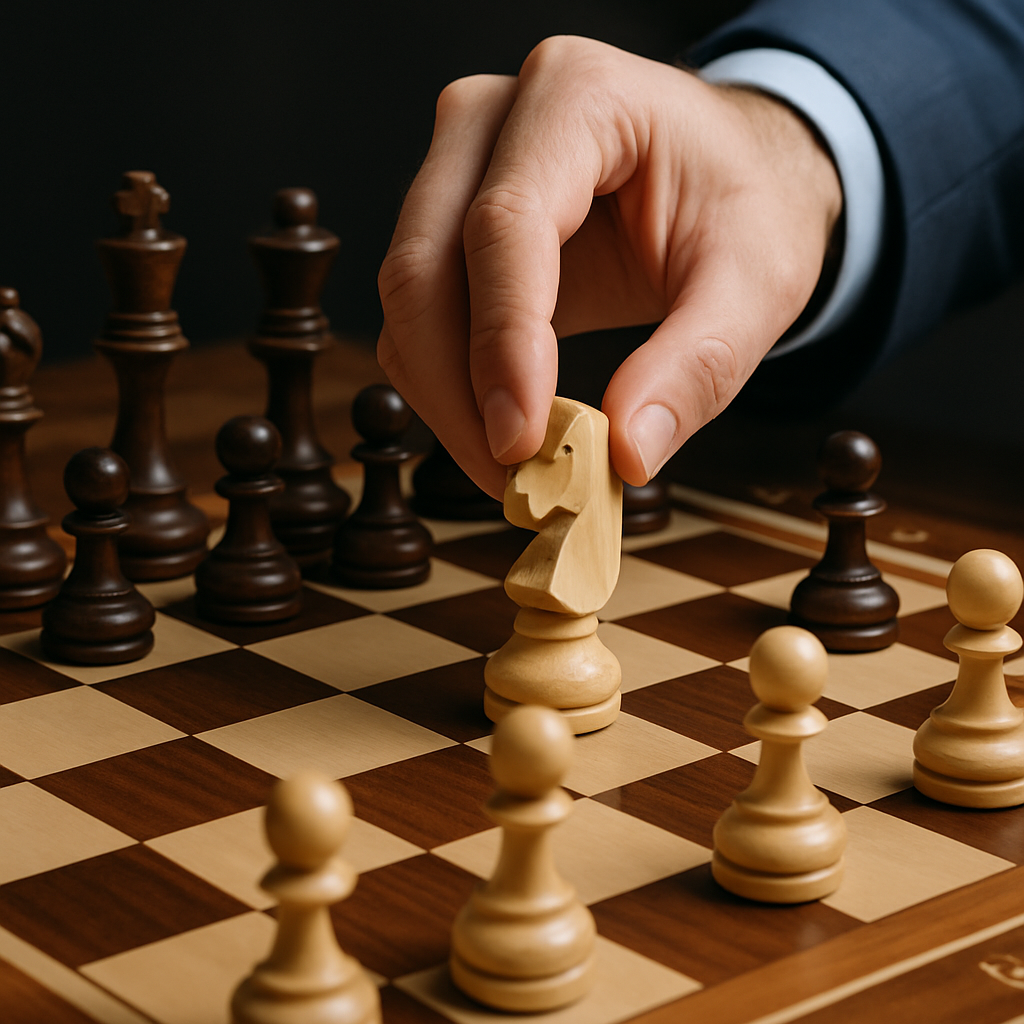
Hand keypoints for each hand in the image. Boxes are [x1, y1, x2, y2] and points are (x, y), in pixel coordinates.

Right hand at [377, 36, 841, 497]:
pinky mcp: (449, 224)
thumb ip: (701, 364)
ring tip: (514, 470)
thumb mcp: (758, 279)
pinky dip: (447, 386)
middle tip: (514, 481)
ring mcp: (458, 169)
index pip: (505, 224)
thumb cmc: (746, 205)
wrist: (729, 174)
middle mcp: (493, 119)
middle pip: (424, 264)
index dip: (502, 341)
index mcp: (578, 96)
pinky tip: (501, 431)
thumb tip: (627, 454)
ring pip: (407, 299)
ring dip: (446, 398)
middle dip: (458, 389)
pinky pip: (419, 316)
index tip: (519, 442)